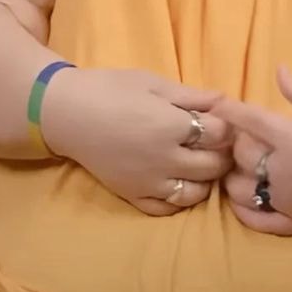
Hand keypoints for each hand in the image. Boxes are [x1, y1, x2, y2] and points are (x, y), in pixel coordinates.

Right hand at [42, 67, 235, 215]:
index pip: (220, 134)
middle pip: (214, 166)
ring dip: (204, 179)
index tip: (219, 119)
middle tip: (213, 141)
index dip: (225, 124)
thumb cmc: (108, 89)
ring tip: (196, 162)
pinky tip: (176, 181)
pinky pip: (167, 208)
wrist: (64, 112)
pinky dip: (178, 199)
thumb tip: (227, 101)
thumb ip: (191, 95)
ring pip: (196, 193)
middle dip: (220, 152)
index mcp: (170, 126)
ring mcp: (149, 182)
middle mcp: (165, 159)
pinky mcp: (133, 195)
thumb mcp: (151, 83)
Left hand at [213, 66, 291, 234]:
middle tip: (243, 131)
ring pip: (244, 189)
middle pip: (243, 155)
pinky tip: (240, 199)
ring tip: (245, 161)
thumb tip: (277, 70)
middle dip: (238, 141)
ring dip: (237, 174)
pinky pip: (263, 222)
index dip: (229, 111)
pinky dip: (245, 212)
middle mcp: (288, 173)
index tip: (217, 104)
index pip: (248, 121)